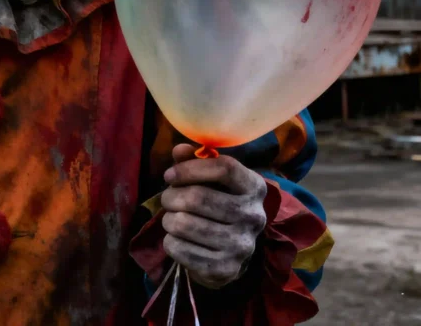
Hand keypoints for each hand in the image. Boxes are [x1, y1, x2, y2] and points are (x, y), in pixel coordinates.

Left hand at [160, 143, 266, 289]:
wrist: (231, 251)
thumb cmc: (217, 201)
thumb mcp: (210, 177)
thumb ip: (193, 160)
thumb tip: (180, 150)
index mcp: (254, 186)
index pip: (224, 168)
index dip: (189, 169)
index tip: (169, 175)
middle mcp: (253, 216)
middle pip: (198, 197)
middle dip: (171, 196)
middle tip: (166, 198)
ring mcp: (242, 246)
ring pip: (184, 224)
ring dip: (168, 219)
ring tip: (172, 217)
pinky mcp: (226, 269)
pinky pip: (180, 249)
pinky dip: (170, 241)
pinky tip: (177, 238)